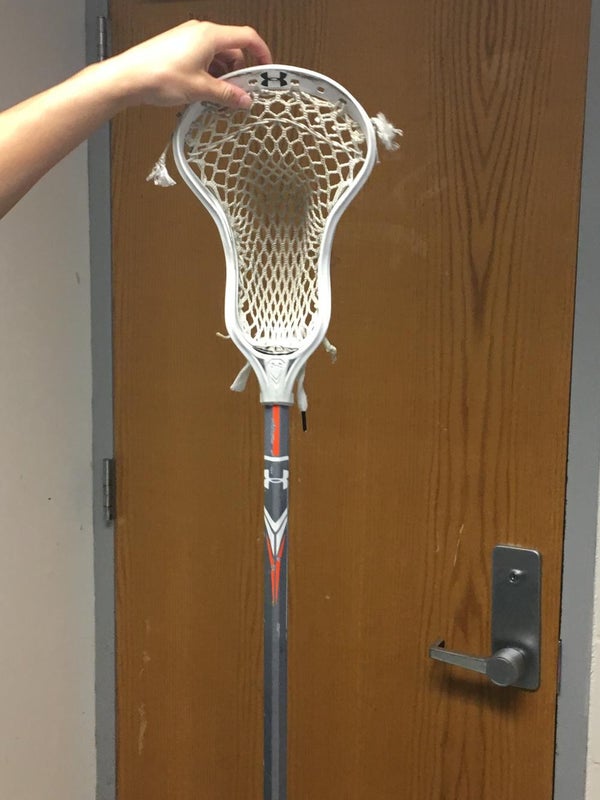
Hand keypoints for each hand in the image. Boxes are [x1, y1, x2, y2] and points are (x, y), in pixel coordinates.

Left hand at [108, 20, 272, 108]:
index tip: (267, 70)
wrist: (128, 78)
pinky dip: (209, 75)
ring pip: (217, 56)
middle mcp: (200, 33)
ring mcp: (188, 40)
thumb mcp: (200, 89)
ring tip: (218, 98)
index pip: (247, 37)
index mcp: (210, 35)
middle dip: (238, 73)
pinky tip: (204, 93)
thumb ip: (227, 94)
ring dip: (222, 77)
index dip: (261, 53)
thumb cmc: (158, 76)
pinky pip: (203, 59)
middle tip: (240, 94)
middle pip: (232, 49)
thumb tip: (244, 99)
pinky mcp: (178, 49)